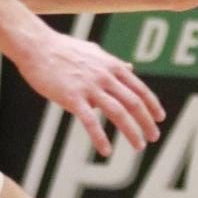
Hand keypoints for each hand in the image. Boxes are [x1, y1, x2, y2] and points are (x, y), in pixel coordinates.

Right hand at [16, 27, 164, 158]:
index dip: (152, 104)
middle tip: (154, 137)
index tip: (160, 118)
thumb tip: (129, 68)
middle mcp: (105, 76)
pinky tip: (106, 151)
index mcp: (112, 66)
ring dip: (131, 131)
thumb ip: (113, 62)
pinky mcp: (72, 97)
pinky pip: (90, 121)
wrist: (37, 46)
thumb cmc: (63, 49)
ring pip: (118, 112)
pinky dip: (100, 138)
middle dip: (147, 122)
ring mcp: (90, 87)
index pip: (139, 88)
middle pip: (133, 102)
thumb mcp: (94, 52)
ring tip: (139, 146)